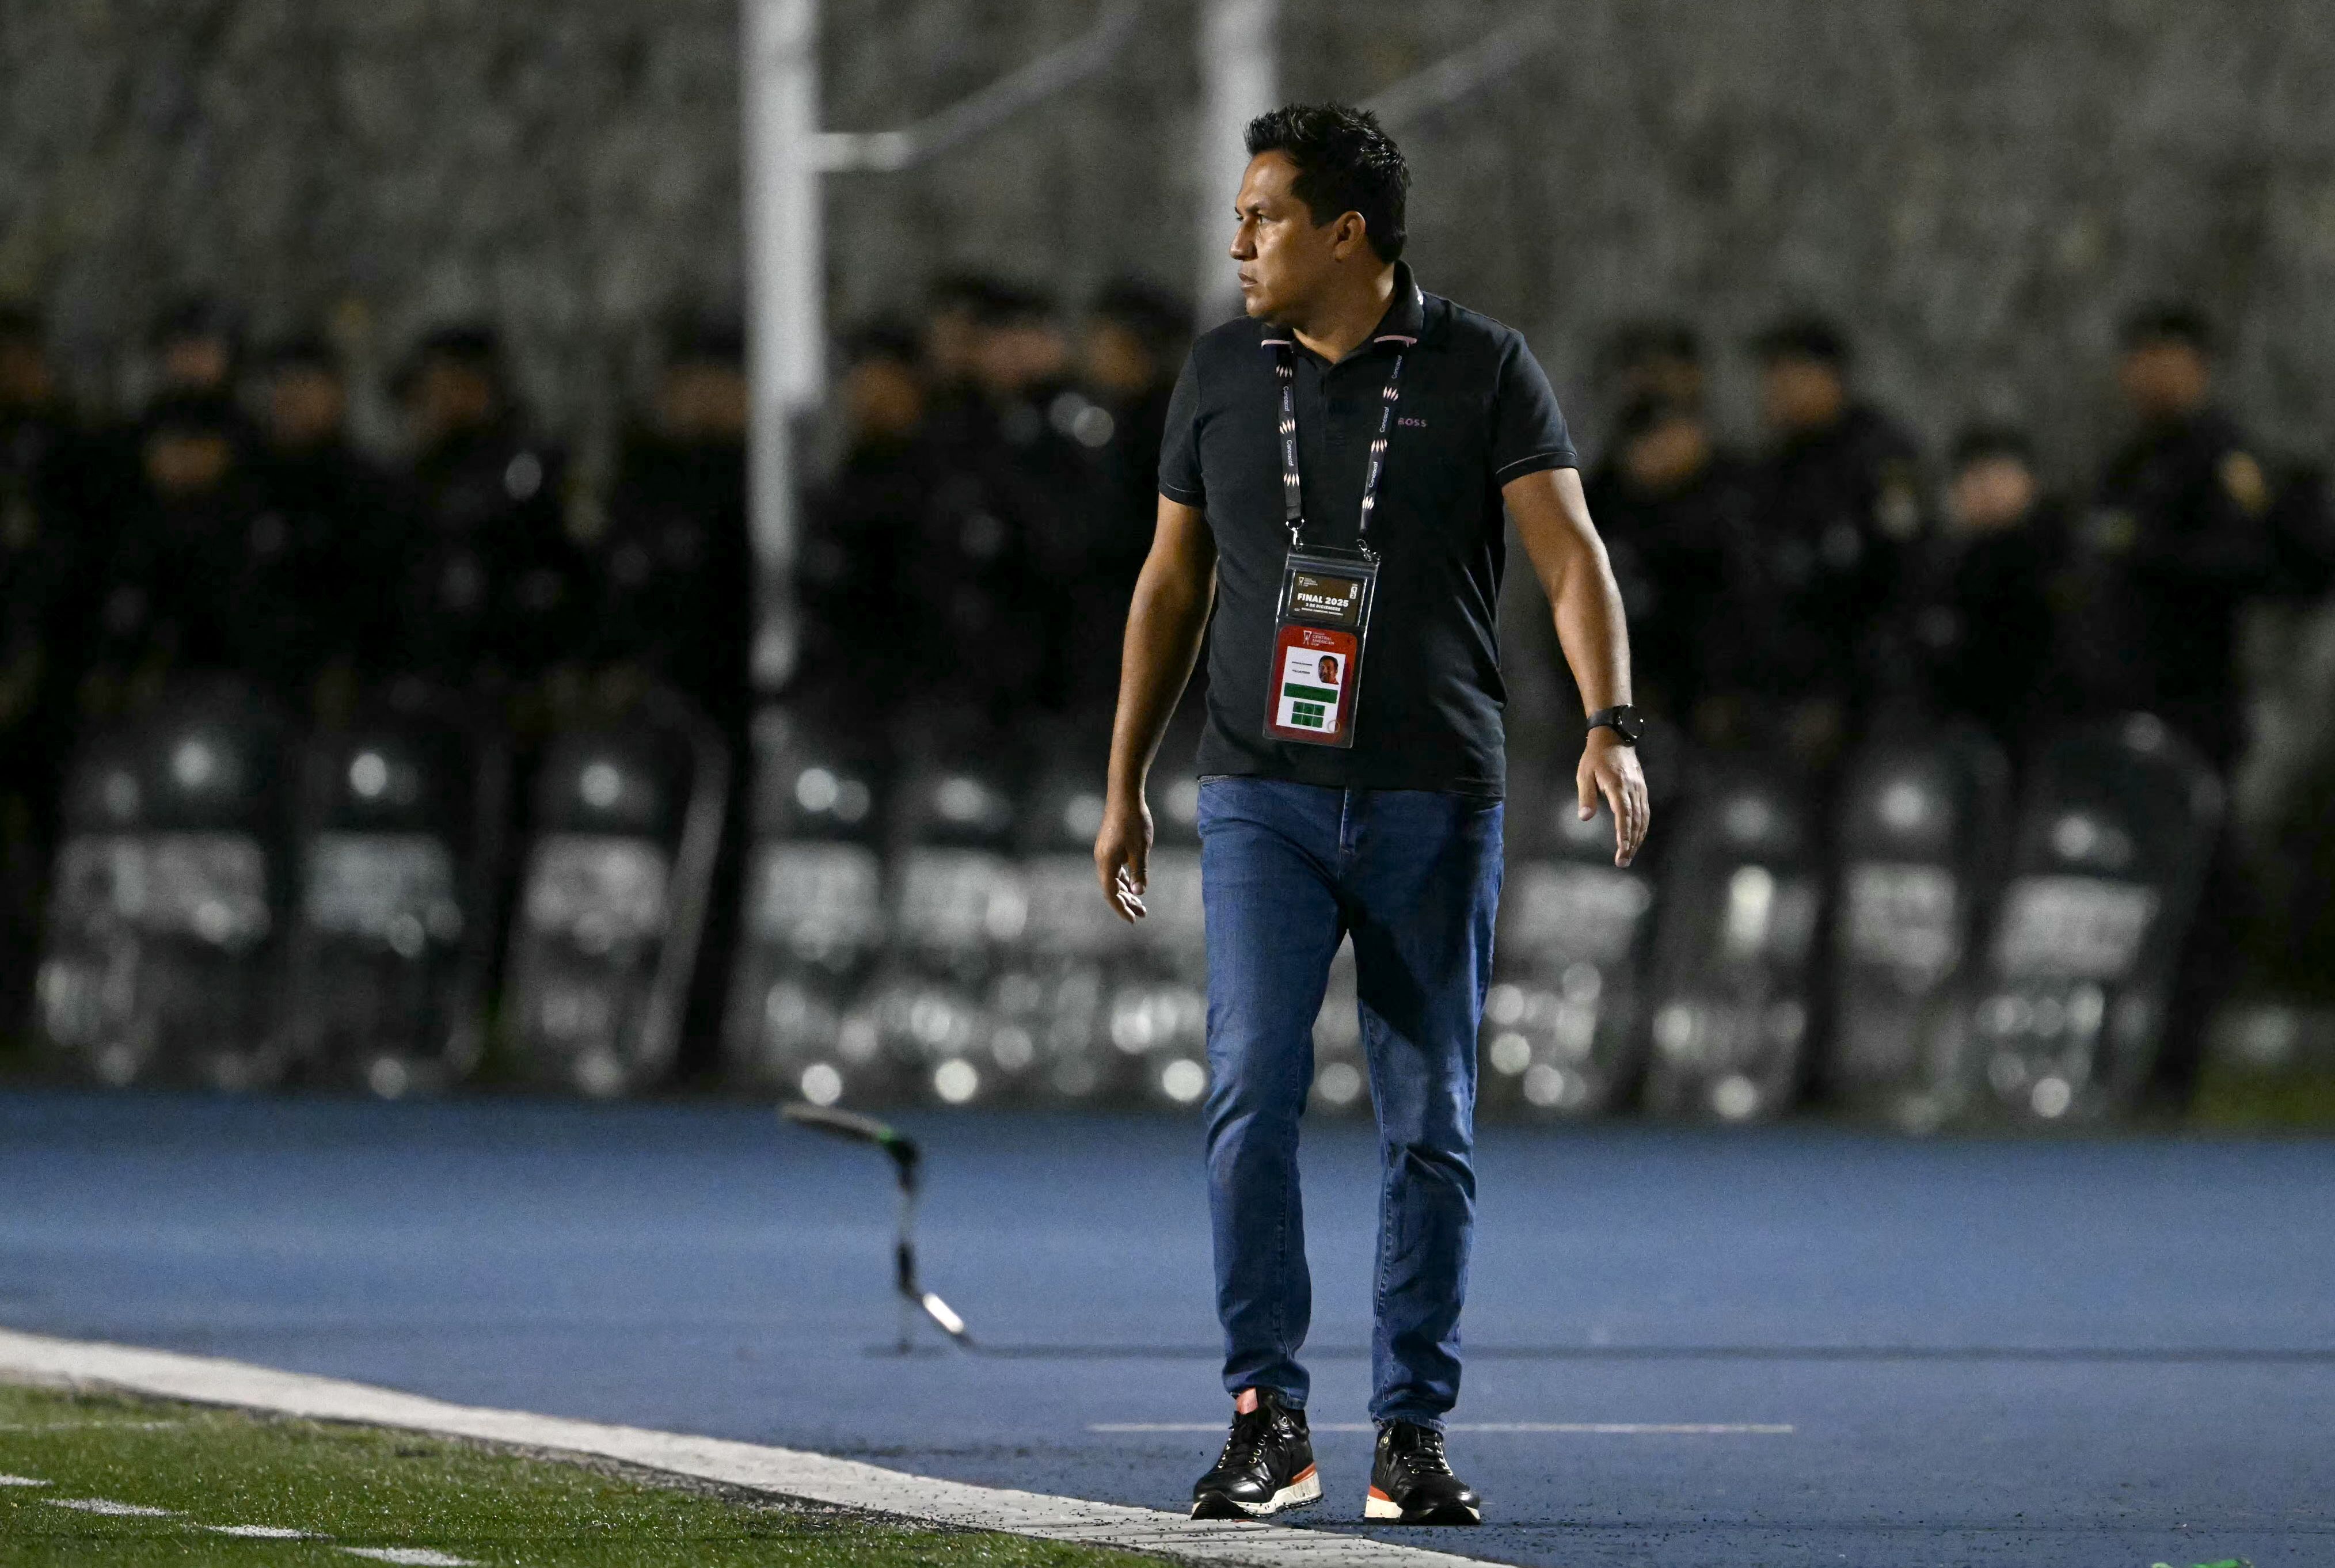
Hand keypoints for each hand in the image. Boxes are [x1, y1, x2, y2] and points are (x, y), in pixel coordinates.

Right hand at [1093, 785, 1153, 923]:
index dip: (1121, 908)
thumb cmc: (1134, 822)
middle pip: (1111, 888)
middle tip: (1142, 913)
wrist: (1124, 796)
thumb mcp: (1141, 850)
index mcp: (1107, 863)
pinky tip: (1133, 883)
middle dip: (1126, 902)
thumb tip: (1138, 893)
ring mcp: (1104, 852)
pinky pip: (1114, 868)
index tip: (1133, 920)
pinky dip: (1124, 878)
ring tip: (1140, 902)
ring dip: (1126, 891)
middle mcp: (1101, 859)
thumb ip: (1139, 873)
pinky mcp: (1108, 846)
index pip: (1111, 894)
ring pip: (1113, 878)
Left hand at [1577, 728, 1649, 867]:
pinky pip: (1645, 812)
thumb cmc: (1595, 757)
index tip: (1622, 850)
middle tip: (1623, 862)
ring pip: (1643, 819)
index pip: (1623, 814)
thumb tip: (1585, 817)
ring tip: (1629, 855)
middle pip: (1635, 821)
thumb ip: (1586, 796)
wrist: (1614, 738)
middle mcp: (1632, 789)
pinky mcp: (1642, 789)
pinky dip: (1642, 827)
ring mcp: (1639, 789)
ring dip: (1638, 838)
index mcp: (1617, 786)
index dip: (1624, 834)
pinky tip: (1637, 838)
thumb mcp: (1584, 774)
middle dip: (1630, 843)